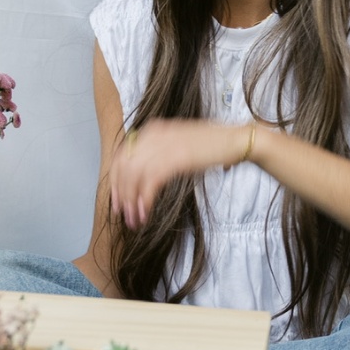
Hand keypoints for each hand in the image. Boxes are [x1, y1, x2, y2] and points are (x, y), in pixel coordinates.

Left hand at [108, 118, 255, 228]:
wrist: (234, 140)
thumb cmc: (209, 146)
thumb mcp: (177, 143)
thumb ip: (157, 153)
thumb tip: (139, 177)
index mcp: (151, 130)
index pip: (121, 156)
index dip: (115, 181)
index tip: (117, 201)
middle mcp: (154, 135)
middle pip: (124, 168)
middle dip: (121, 195)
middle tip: (124, 216)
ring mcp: (165, 145)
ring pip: (134, 176)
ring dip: (132, 202)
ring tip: (135, 220)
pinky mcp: (177, 157)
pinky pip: (151, 181)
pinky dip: (145, 199)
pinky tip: (145, 213)